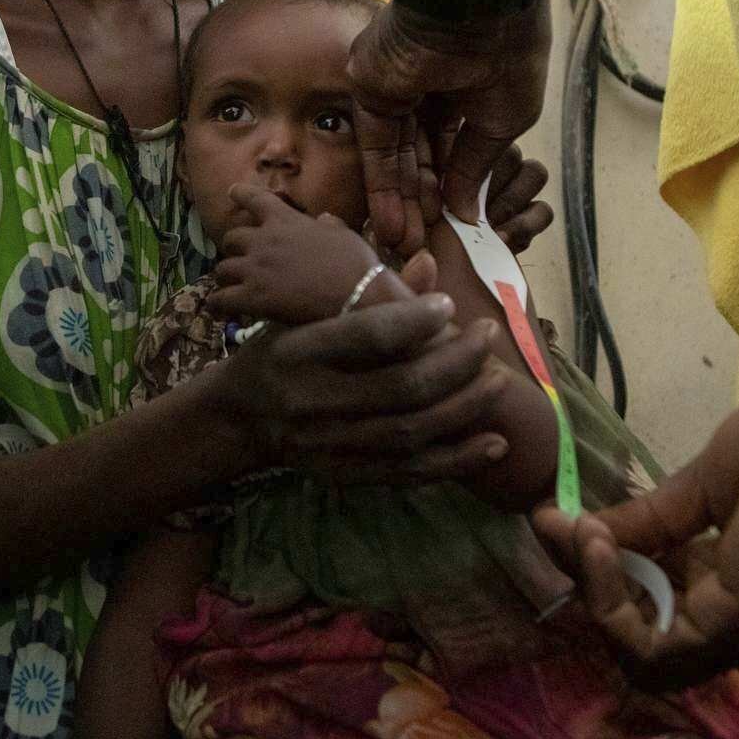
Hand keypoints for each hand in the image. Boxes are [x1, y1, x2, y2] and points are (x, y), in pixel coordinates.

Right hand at [203, 289, 513, 481]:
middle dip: (456, 363)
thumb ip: (365, 295)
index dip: (413, 320)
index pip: (364, 336)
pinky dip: (456, 460)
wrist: (239, 418)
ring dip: (465, 409)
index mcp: (298, 352)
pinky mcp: (345, 474)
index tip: (450, 305)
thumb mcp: (303, 314)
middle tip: (488, 337)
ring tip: (499, 382)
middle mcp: (311, 401)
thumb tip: (429, 263)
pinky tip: (493, 444)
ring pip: (410, 432)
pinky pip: (409, 473)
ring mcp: (328, 444)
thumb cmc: (280, 351)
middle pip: (399, 387)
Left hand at [211, 185, 385, 324]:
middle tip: (240, 258)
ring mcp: (254, 269)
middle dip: (233, 248)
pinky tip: (216, 310)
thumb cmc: (355, 263)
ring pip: (221, 269)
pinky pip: (221, 300)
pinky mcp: (252, 297)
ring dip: (225, 277)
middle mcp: (263, 241)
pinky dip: (216, 304)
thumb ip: (328, 224)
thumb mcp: (343, 233)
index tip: (232, 191)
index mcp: (285, 220)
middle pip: (231, 238)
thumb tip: (324, 218)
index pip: (255, 199)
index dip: (240, 194)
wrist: (356, 295)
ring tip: (229, 286)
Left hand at [349, 0, 552, 254]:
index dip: (453, 190)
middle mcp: (429, 92)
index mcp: (466, 91)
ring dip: (401, 202)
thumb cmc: (507, 56)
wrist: (476, 7)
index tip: (453, 230)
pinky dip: (382, 184)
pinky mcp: (370, 92)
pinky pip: (376, 146)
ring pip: (396, 157)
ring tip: (406, 245)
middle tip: (422, 247)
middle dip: (423, 204)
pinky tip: (392, 221)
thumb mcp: (504, 121)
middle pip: (421, 158)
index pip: (453, 149)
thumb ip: (476, 167)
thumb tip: (464, 212)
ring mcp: (395, 91)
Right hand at [530, 384, 738, 689]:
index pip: (650, 599)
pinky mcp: (737, 625)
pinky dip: (613, 606)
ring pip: (641, 656)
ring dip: (594, 594)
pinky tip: (601, 545)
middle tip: (552, 523)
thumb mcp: (708, 481)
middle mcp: (735, 619)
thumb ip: (653, 514)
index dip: (599, 563)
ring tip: (580, 534)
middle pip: (638, 631)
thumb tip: (584, 526)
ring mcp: (738, 629)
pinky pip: (653, 651)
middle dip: (584, 579)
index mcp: (733, 582)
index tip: (557, 515)